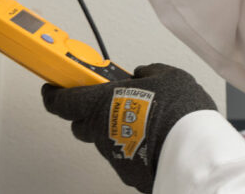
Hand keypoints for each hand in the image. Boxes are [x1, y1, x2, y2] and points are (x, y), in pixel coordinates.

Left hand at [42, 63, 216, 192]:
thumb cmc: (177, 111)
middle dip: (89, 113)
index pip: (60, 101)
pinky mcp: (127, 171)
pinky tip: (152, 139)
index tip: (52, 88)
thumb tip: (143, 73)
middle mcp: (100, 131)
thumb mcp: (167, 76)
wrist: (192, 151)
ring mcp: (113, 154)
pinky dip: (132, 146)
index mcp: (100, 103)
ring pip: (105, 140)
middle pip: (80, 124)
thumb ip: (148, 73)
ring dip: (116, 129)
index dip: (53, 94)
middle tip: (107, 102)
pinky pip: (123, 154)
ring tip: (142, 120)